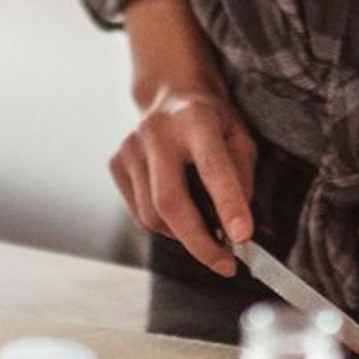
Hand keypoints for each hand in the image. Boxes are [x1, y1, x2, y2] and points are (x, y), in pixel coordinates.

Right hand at [108, 79, 254, 275]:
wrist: (171, 94)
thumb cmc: (213, 121)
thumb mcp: (241, 138)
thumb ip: (242, 180)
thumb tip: (238, 231)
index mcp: (196, 119)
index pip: (213, 168)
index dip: (228, 205)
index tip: (242, 238)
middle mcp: (157, 132)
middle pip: (171, 202)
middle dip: (199, 242)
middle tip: (224, 264)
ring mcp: (130, 147)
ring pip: (152, 216)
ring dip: (182, 236)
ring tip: (204, 232)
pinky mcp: (116, 163)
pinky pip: (139, 214)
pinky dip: (163, 226)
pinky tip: (178, 214)